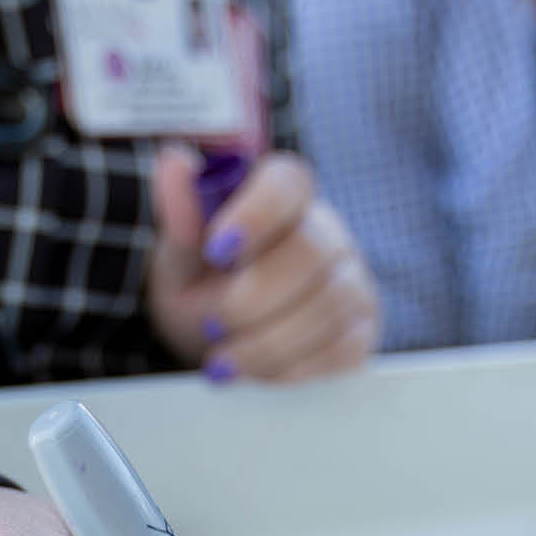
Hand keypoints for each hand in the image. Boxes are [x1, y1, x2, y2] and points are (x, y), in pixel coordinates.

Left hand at [146, 147, 380, 384]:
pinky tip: (258, 372)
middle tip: (213, 326)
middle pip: (310, 252)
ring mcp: (351, 280)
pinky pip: (341, 350)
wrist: (220, 338)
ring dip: (266, 344)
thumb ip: (182, 218)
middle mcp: (327, 232)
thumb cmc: (203, 287)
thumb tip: (173, 163)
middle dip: (253, 299)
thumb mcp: (180, 257)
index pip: (287, 183)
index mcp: (282, 197)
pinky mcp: (361, 329)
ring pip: (327, 307)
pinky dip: (291, 369)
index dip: (256, 214)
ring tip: (223, 361)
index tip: (217, 251)